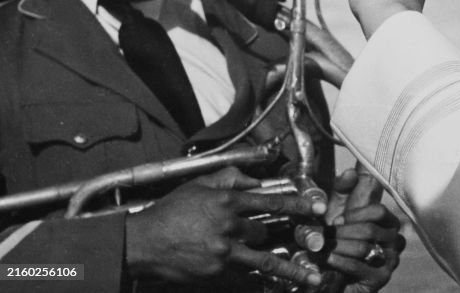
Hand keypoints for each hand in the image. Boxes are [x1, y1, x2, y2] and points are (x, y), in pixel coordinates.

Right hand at [124, 167, 326, 287]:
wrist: (142, 244)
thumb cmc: (170, 211)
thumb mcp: (198, 186)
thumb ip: (229, 178)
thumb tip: (255, 180)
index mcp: (227, 201)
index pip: (270, 202)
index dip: (297, 205)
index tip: (317, 208)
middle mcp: (229, 226)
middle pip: (264, 233)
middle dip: (271, 235)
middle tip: (289, 239)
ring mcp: (223, 253)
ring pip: (264, 261)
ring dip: (290, 270)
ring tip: (312, 278)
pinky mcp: (215, 274)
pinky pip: (245, 278)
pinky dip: (261, 282)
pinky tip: (276, 288)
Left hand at [321, 168, 403, 291]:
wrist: (333, 274)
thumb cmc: (338, 239)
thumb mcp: (338, 211)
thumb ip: (342, 190)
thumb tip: (351, 171)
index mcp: (389, 223)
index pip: (379, 212)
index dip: (356, 214)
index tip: (337, 220)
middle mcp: (395, 241)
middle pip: (370, 230)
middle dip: (342, 233)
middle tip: (326, 235)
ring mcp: (390, 261)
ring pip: (364, 247)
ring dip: (338, 247)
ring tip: (324, 247)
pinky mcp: (380, 279)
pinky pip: (358, 266)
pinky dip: (339, 261)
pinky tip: (328, 259)